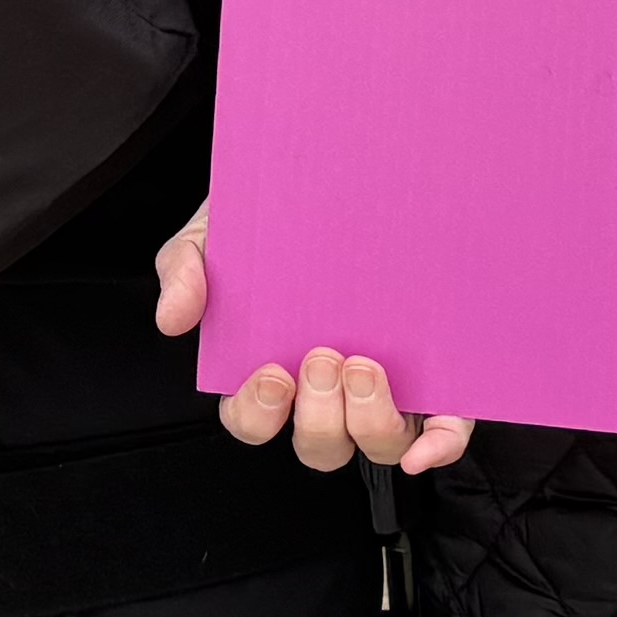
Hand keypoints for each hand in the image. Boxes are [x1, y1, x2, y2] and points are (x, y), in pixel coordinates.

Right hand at [153, 205, 468, 473]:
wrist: (341, 170)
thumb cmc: (274, 220)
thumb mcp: (217, 231)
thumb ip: (185, 268)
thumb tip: (174, 318)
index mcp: (272, 369)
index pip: (254, 421)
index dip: (258, 414)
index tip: (271, 373)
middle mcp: (330, 391)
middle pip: (320, 446)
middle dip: (318, 418)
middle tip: (321, 356)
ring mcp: (384, 390)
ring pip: (378, 445)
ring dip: (369, 422)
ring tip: (365, 366)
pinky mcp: (436, 379)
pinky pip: (443, 432)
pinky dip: (437, 446)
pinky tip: (429, 445)